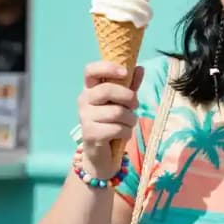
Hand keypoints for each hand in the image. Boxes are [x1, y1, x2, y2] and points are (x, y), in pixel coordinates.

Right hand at [76, 61, 142, 177]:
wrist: (102, 155)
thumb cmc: (112, 124)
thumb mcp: (122, 103)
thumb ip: (130, 86)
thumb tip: (140, 68)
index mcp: (89, 89)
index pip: (90, 70)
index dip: (108, 67)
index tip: (125, 72)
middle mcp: (83, 100)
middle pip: (108, 90)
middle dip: (129, 97)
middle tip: (135, 106)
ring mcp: (85, 117)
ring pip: (117, 112)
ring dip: (131, 119)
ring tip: (129, 124)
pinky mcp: (90, 134)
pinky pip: (117, 128)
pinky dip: (127, 132)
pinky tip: (123, 135)